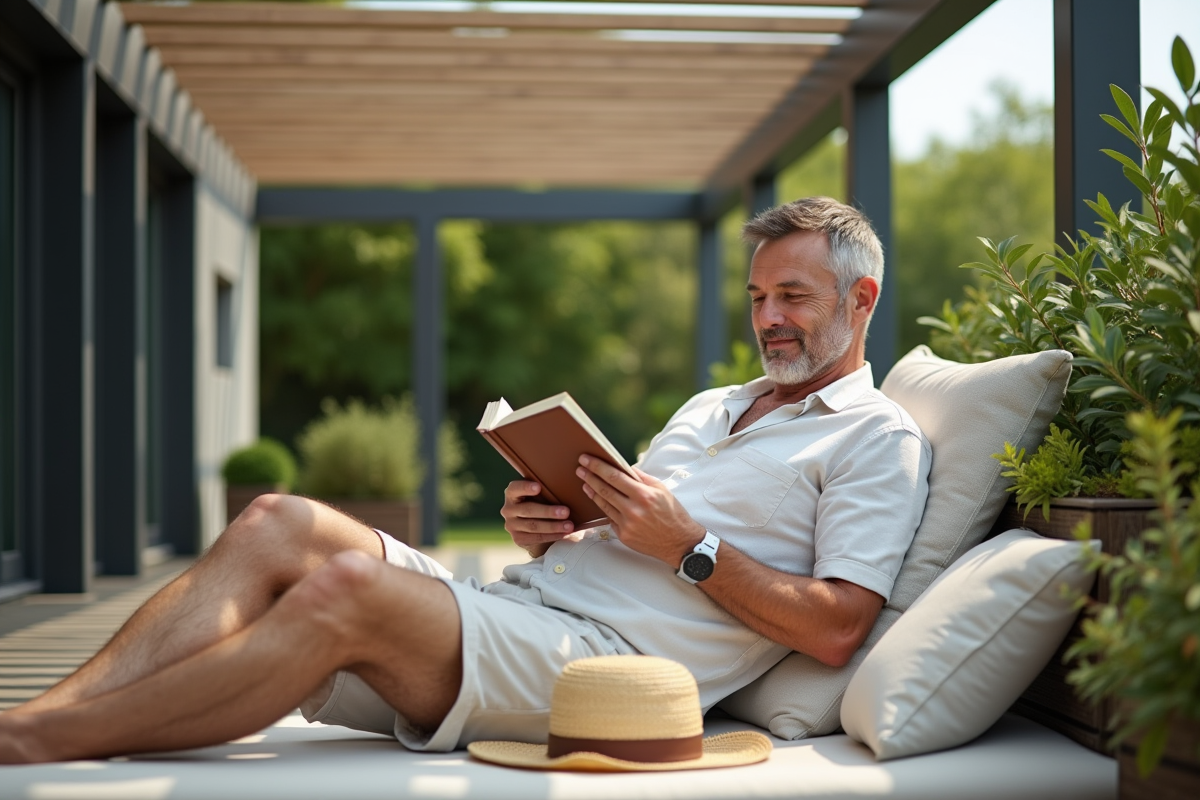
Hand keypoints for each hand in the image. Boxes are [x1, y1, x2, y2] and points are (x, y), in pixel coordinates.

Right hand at [500, 480, 574, 557]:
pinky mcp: (518, 539)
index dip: (525, 487)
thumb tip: (571, 487)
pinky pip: (537, 537)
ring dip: (553, 526)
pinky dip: (552, 536)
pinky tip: (564, 534)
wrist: (538, 528)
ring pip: (533, 525)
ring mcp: (511, 525)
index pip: (515, 488)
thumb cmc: (543, 503)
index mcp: (512, 494)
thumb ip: (547, 490)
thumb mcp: (541, 495)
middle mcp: (508, 509)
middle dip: (548, 511)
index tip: (538, 487)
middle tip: (566, 511)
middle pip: (528, 510)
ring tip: (569, 525)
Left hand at [575, 456, 704, 566]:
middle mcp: (633, 510)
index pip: (614, 477)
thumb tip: (625, 467)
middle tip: (580, 469)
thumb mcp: (662, 490)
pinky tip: (598, 500)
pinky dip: (604, 508)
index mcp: (644, 495)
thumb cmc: (673, 514)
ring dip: (592, 492)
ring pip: (604, 504)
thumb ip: (642, 478)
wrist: (680, 542)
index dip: (598, 467)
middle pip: (605, 490)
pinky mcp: (624, 536)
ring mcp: (627, 524)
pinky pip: (610, 519)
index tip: (587, 460)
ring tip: (585, 483)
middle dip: (590, 477)